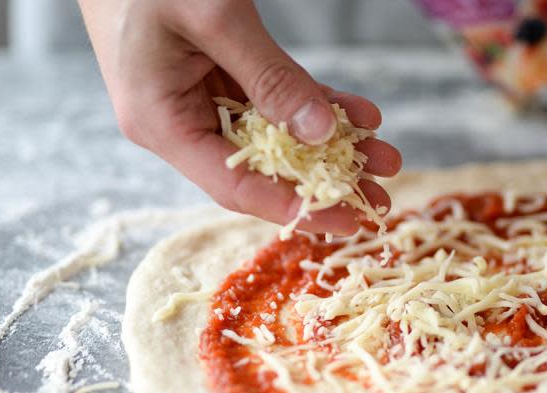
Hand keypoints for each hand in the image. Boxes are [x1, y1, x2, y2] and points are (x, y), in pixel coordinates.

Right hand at [79, 0, 401, 234]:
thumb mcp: (214, 20)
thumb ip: (269, 77)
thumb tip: (320, 132)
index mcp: (162, 122)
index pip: (235, 186)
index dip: (294, 207)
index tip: (346, 218)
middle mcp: (182, 123)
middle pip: (263, 172)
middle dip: (326, 184)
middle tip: (379, 197)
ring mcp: (202, 102)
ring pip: (277, 140)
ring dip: (333, 149)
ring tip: (384, 158)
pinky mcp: (221, 79)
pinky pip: (276, 103)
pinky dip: (317, 107)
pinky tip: (360, 116)